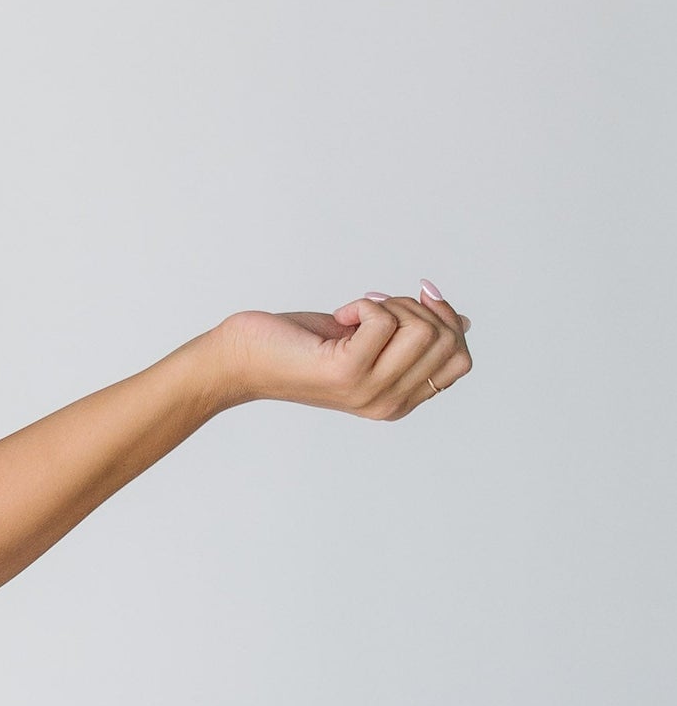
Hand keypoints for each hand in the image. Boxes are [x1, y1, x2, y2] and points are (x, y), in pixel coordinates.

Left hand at [210, 283, 472, 418]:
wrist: (244, 359)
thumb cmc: (301, 346)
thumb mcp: (369, 338)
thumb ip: (412, 335)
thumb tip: (461, 321)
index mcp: (400, 399)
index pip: (461, 361)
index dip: (447, 321)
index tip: (414, 302)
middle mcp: (388, 403)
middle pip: (447, 341)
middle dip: (418, 308)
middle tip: (376, 307)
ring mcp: (369, 391)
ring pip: (421, 330)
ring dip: (390, 304)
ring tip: (355, 313)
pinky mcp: (346, 372)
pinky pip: (383, 320)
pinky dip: (363, 304)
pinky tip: (339, 318)